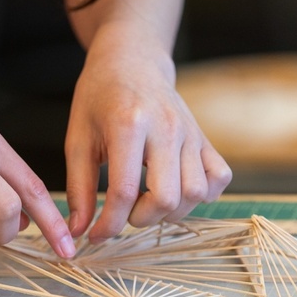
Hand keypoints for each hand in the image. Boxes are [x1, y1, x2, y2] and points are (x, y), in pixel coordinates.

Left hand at [64, 29, 231, 242]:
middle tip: (124, 212)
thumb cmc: (99, 98)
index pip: (123, 191)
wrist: (132, 60)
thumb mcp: (78, 139)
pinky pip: (219, 178)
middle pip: (167, 197)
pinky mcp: (204, 137)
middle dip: (142, 218)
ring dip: (172, 211)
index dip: (109, 224)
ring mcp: (191, 132)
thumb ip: (79, 188)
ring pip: (196, 193)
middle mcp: (166, 128)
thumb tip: (76, 232)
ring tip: (148, 201)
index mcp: (128, 125)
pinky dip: (203, 194)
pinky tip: (176, 188)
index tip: (95, 235)